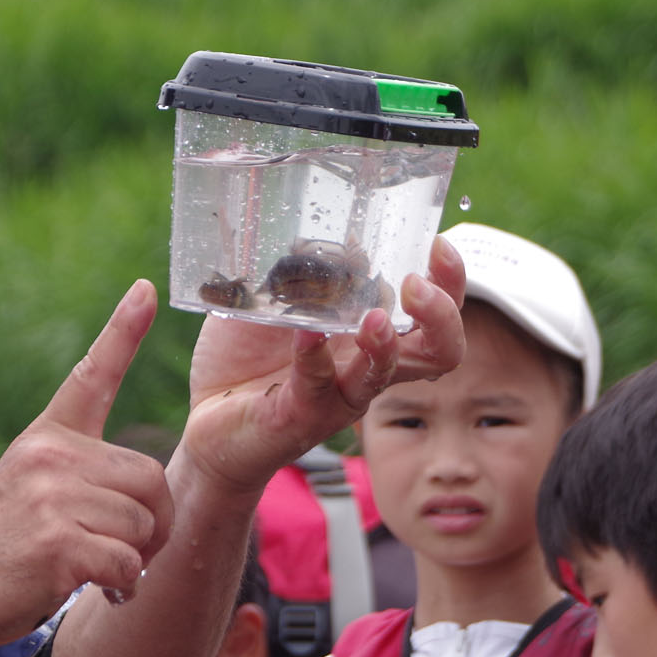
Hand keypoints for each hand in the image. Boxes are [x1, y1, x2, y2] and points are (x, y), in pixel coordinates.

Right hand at [0, 281, 171, 650]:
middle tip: (129, 550)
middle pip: (150, 477)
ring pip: (144, 524)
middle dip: (153, 522)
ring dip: (135, 557)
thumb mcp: (29, 490)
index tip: (145, 287)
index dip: (123, 330)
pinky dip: (122, 584)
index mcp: (47, 437)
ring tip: (99, 570)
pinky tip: (95, 588)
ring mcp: (55, 498)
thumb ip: (79, 476)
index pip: (92, 375)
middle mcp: (52, 456)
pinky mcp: (60, 543)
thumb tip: (147, 499)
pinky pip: (128, 563)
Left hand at [179, 237, 465, 494]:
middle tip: (417, 285)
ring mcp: (336, 394)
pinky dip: (313, 357)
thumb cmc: (247, 355)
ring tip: (374, 318)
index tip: (437, 244)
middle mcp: (365, 367)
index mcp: (368, 335)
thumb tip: (335, 241)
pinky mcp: (300, 415)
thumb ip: (302, 271)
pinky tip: (304, 335)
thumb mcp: (273, 298)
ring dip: (385, 344)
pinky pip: (316, 386)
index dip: (450, 282)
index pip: (434, 314)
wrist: (206, 415)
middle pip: (439, 352)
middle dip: (442, 315)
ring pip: (384, 376)